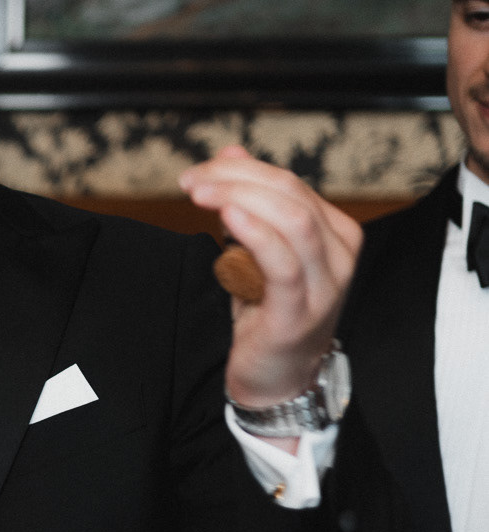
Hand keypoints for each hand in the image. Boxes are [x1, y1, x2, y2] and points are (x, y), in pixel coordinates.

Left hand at [178, 145, 361, 417]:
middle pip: (290, 194)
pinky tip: (227, 219)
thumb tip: (231, 153)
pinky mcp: (301, 312)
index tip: (198, 172)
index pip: (289, 183)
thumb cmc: (267, 313)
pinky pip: (283, 263)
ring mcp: (326, 285)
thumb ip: (249, 203)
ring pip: (292, 219)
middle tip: (192, 182)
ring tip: (200, 195)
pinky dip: (255, 233)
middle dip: (235, 179)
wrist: (277, 379)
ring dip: (239, 198)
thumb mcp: (258, 251)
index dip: (241, 169)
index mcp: (335, 232)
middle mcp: (340, 255)